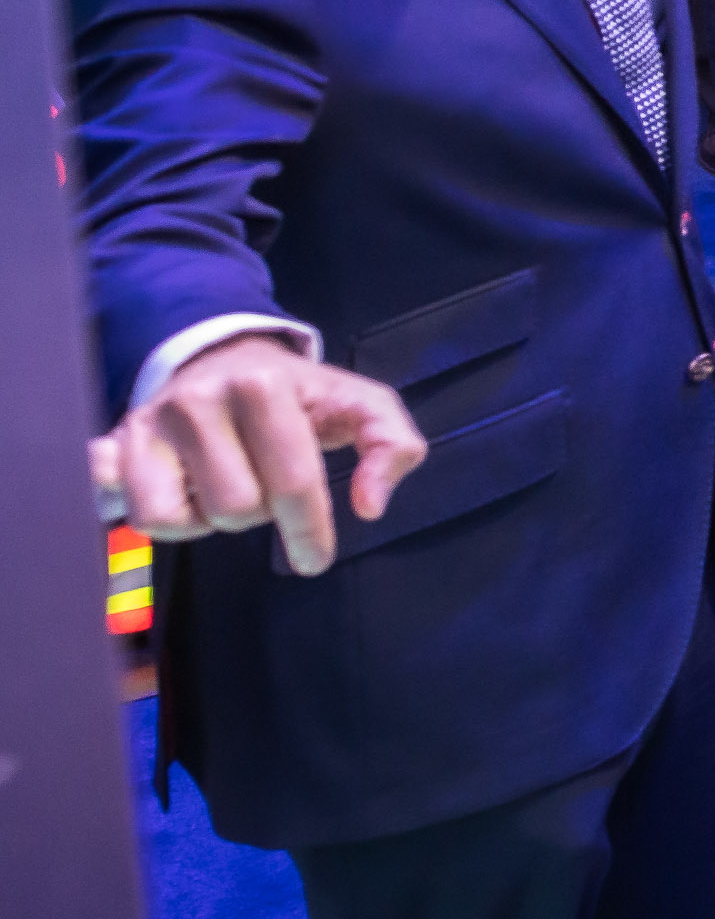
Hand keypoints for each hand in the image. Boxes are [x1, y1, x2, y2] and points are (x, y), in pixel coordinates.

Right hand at [90, 334, 425, 578]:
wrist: (224, 359)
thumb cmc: (298, 394)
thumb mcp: (359, 405)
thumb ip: (391, 445)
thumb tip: (370, 507)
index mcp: (261, 386)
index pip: (292, 483)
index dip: (309, 530)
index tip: (314, 558)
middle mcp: (198, 400)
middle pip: (238, 508)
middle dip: (261, 513)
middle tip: (266, 486)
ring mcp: (150, 422)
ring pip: (179, 518)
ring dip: (212, 518)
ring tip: (228, 485)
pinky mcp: (118, 444)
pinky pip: (135, 514)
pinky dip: (165, 517)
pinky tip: (184, 492)